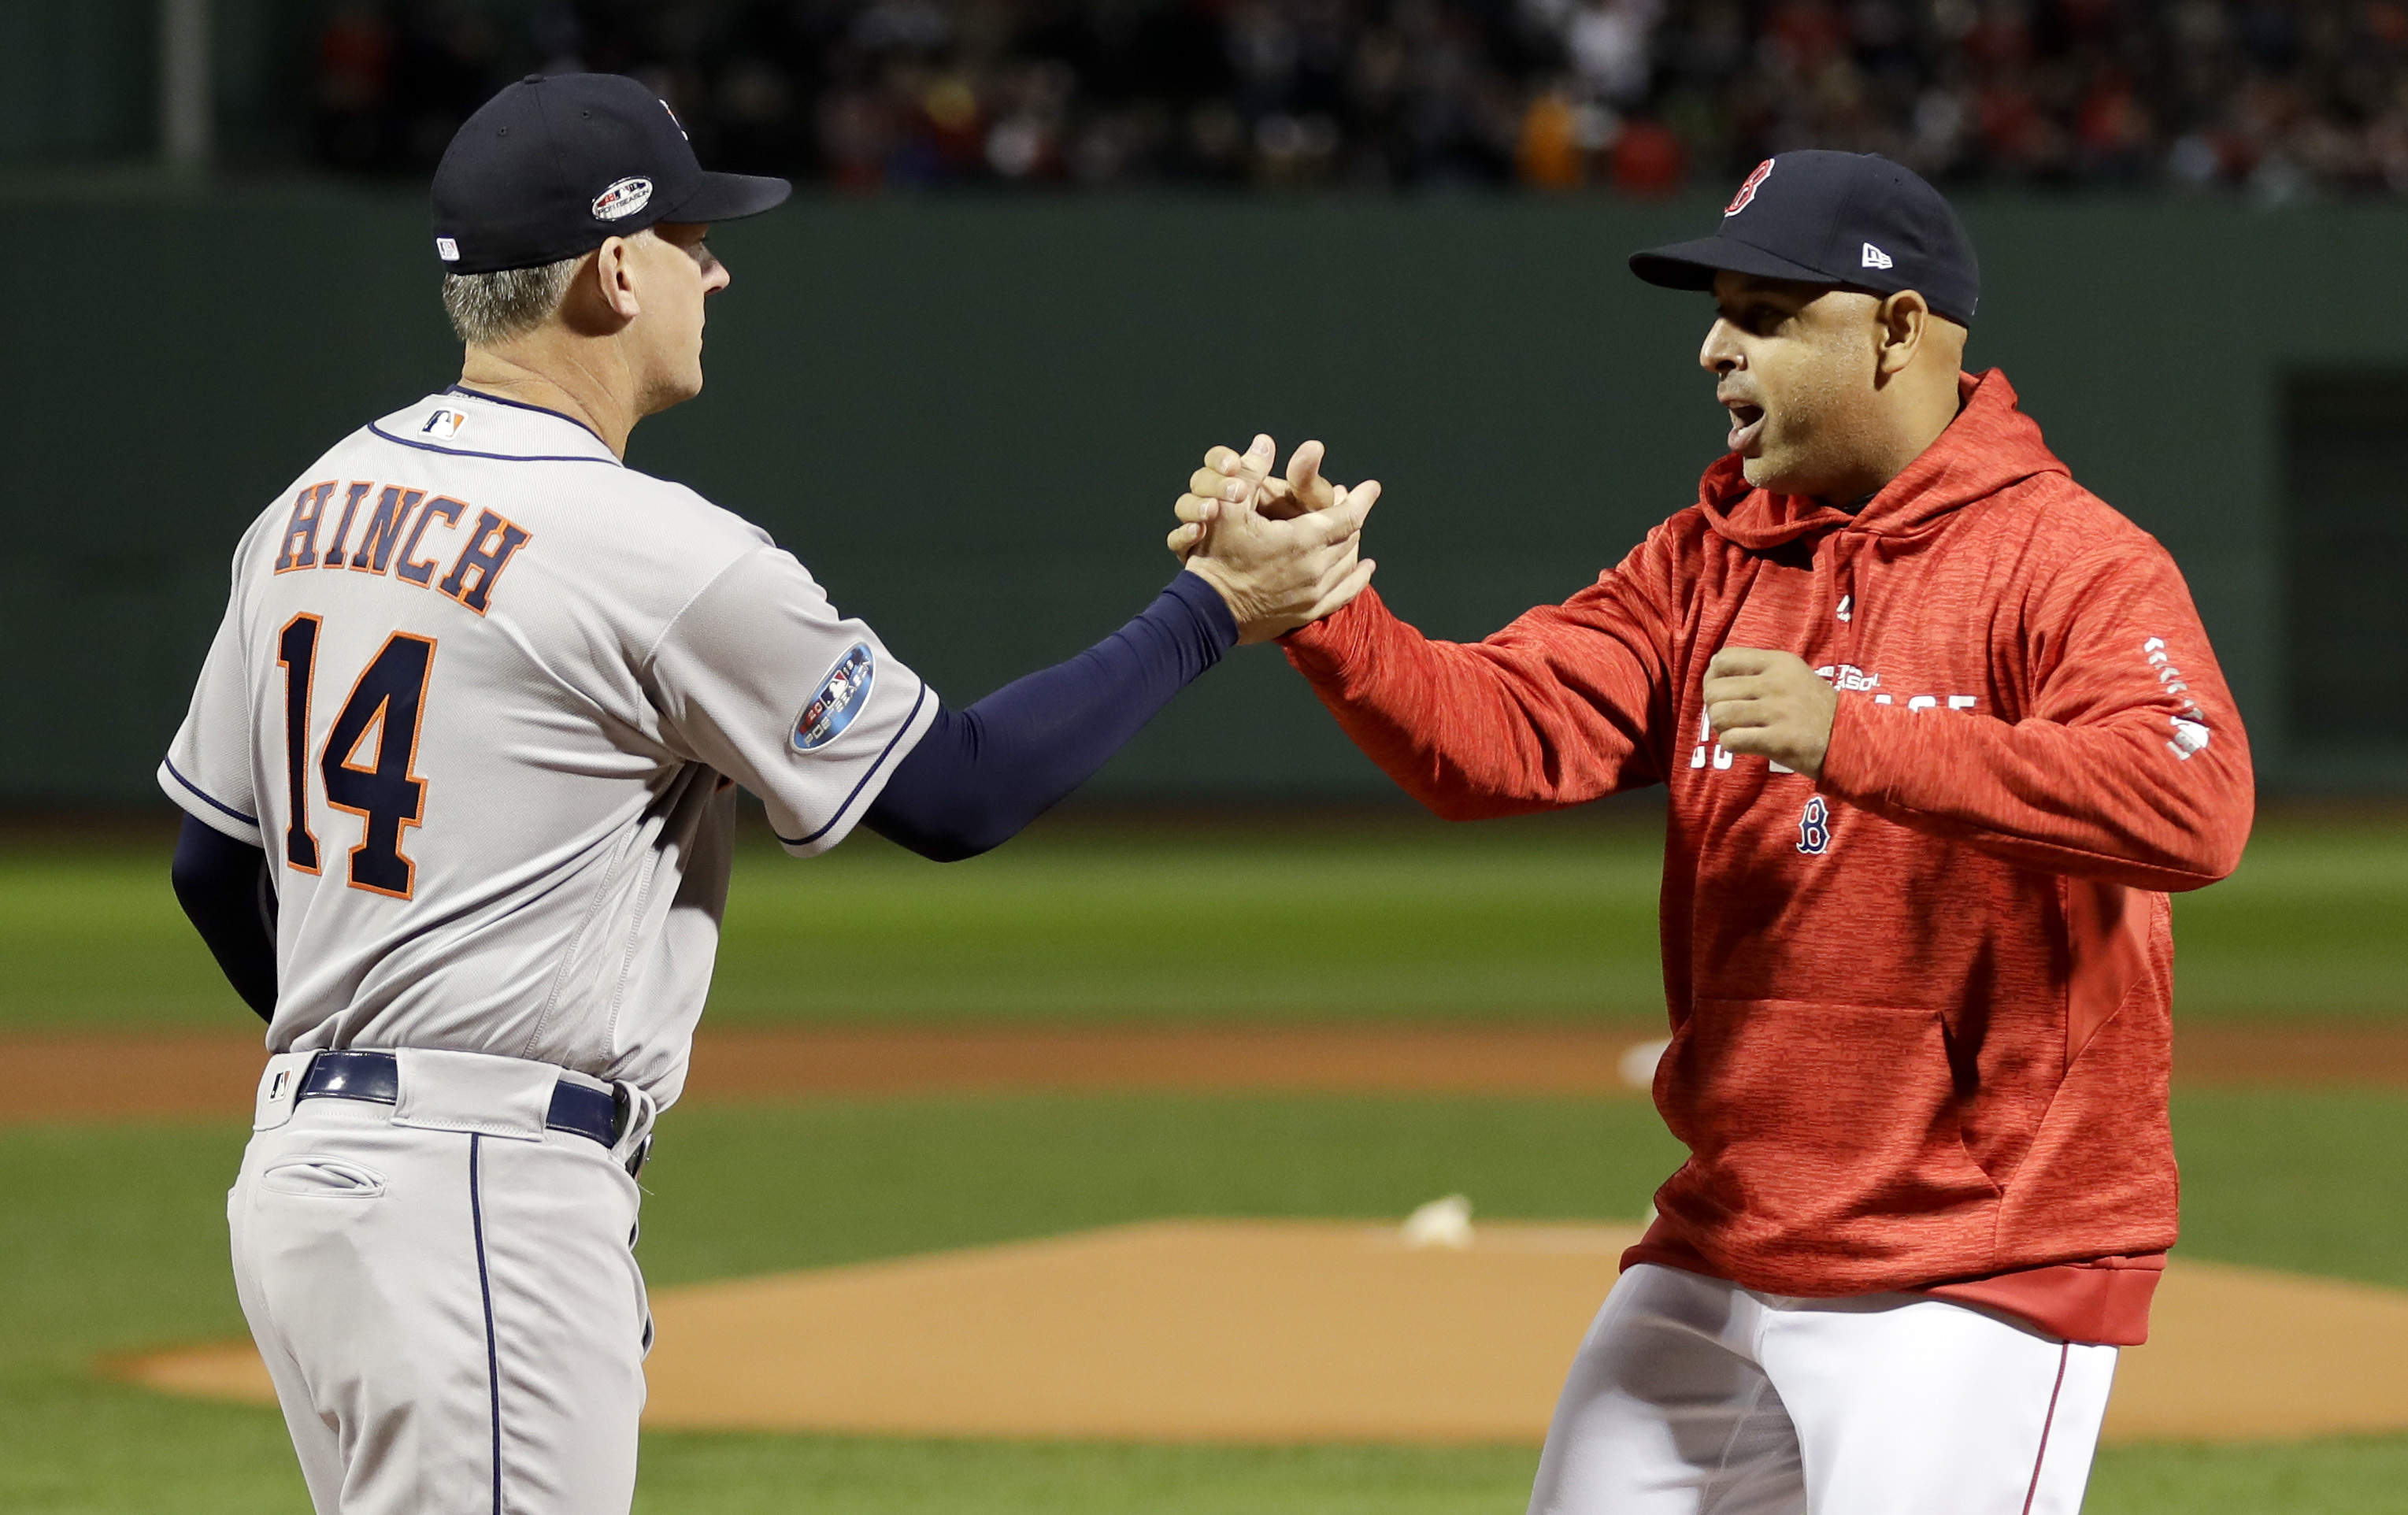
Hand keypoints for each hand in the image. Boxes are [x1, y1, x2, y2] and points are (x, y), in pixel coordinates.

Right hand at [1173, 436, 1379, 643]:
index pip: (1346, 516)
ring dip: (1354, 544)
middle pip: (1349, 539)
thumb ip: (1249, 473)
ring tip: (1355, 531)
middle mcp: (1315, 568)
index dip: (1361, 499)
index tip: (1372, 486)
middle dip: (1353, 517)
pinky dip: (1357, 579)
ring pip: (1348, 564)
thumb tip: (1264, 442)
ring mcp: (1313, 594)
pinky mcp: (1307, 613)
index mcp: (1301, 540)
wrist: (1207, 611)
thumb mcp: (1227, 508)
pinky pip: (1344, 594)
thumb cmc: (1215, 557)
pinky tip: (1364, 570)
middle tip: (1351, 502)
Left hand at [1703, 648, 1837, 779]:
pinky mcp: (1777, 740)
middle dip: (1715, 707)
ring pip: (1719, 715)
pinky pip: (1731, 740)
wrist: (1851, 739)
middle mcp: (1775, 683)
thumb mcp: (1794, 676)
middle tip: (1730, 718)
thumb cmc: (1818, 709)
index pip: (1723, 660)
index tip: (1722, 692)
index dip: (1713, 678)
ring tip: (1738, 731)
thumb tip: (1715, 678)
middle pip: (1715, 690)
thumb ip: (1760, 672)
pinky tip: (1745, 745)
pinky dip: (1732, 745)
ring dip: (1722, 728)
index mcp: (1778, 662)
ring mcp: (1777, 711)